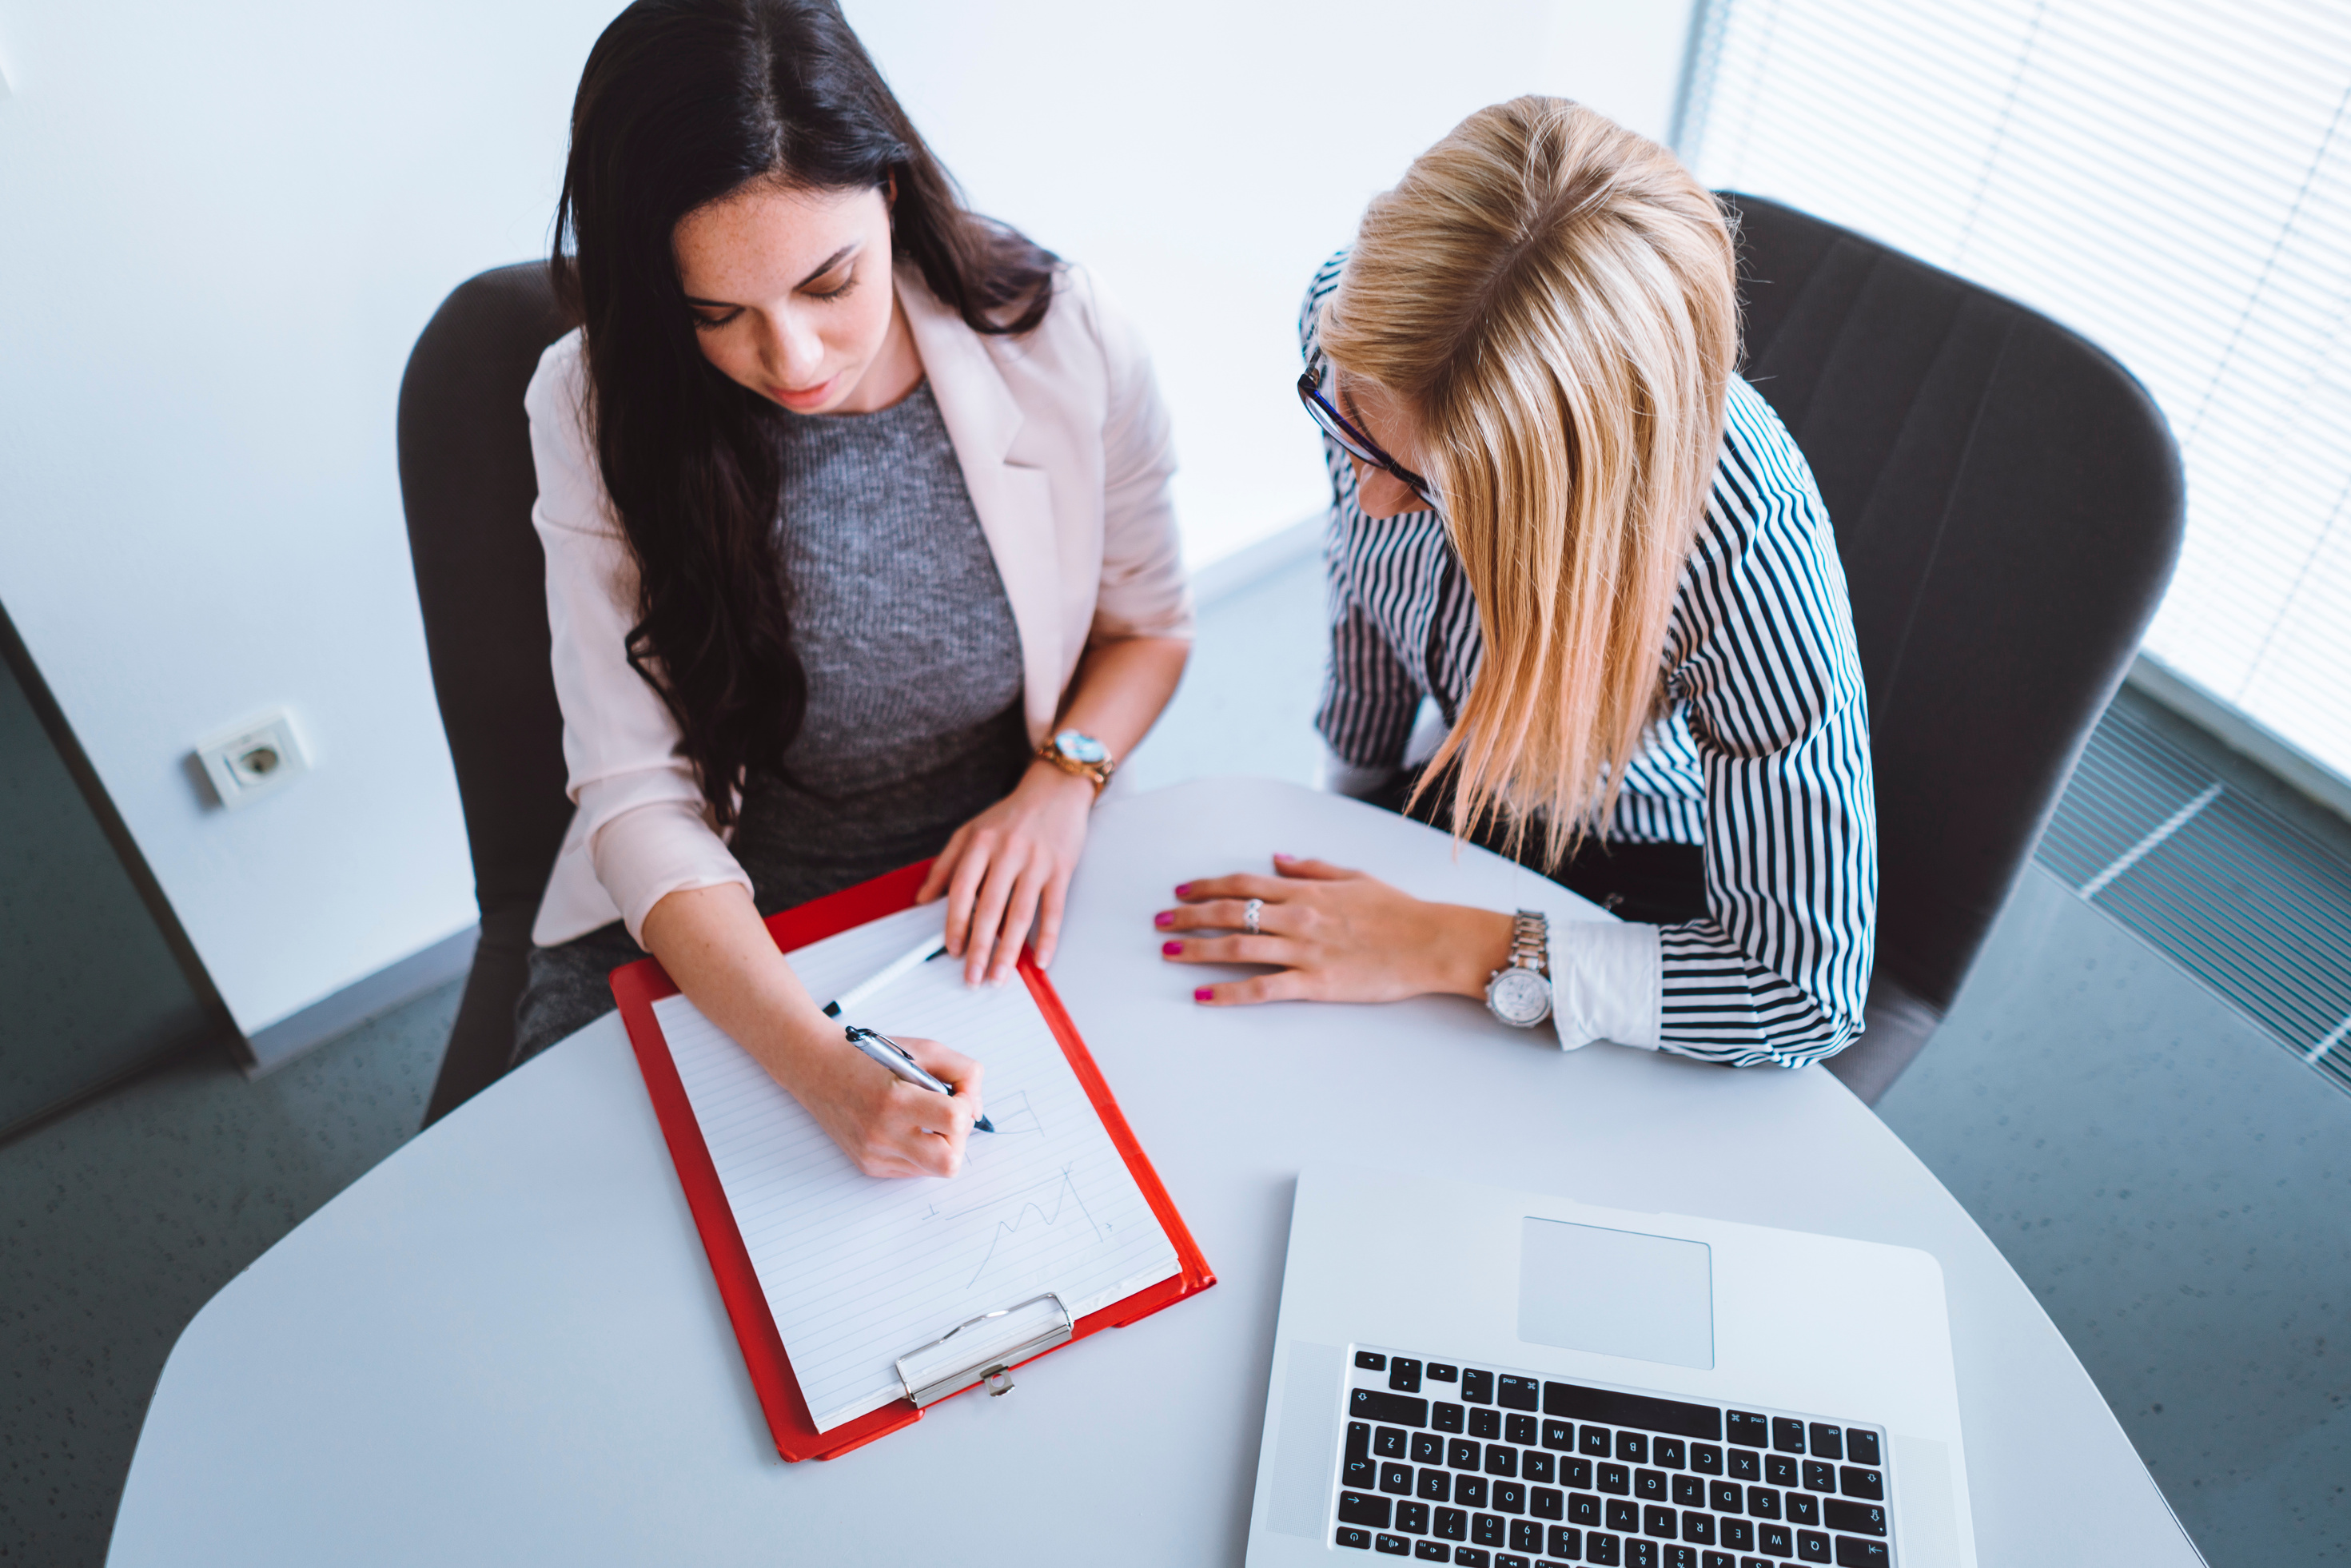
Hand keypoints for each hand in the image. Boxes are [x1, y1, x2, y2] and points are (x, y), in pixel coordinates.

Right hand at [784, 1029, 985, 1178]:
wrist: (817, 1068)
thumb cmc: (870, 1057)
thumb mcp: (923, 1049)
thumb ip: (963, 1073)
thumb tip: (976, 1111)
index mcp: (895, 1100)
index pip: (955, 1121)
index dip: (965, 1106)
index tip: (956, 1094)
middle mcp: (882, 1134)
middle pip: (949, 1163)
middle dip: (958, 1139)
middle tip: (945, 1116)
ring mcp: (874, 1155)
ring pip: (933, 1170)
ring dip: (941, 1146)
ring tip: (926, 1120)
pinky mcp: (869, 1166)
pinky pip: (913, 1170)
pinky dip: (920, 1151)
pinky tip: (907, 1128)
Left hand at [917, 761, 1094, 984]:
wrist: (1056, 789)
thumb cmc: (1011, 814)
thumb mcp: (971, 831)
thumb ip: (945, 864)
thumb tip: (923, 900)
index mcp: (981, 843)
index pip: (963, 890)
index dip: (956, 923)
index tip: (953, 950)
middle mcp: (1008, 852)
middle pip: (990, 908)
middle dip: (979, 947)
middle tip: (972, 978)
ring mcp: (1036, 861)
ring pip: (1020, 914)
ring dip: (1009, 951)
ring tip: (999, 977)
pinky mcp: (1061, 869)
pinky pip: (1053, 909)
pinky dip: (1047, 937)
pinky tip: (1040, 959)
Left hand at [1155, 854, 1513, 1005]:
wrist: (1431, 942)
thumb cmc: (1398, 910)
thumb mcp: (1354, 876)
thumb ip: (1312, 867)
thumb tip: (1278, 859)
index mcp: (1306, 890)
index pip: (1244, 884)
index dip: (1207, 886)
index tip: (1181, 890)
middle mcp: (1298, 916)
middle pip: (1230, 912)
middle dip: (1188, 916)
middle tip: (1159, 922)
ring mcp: (1304, 950)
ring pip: (1238, 946)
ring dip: (1197, 949)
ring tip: (1169, 953)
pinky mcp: (1315, 983)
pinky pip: (1262, 988)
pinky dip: (1228, 993)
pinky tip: (1202, 996)